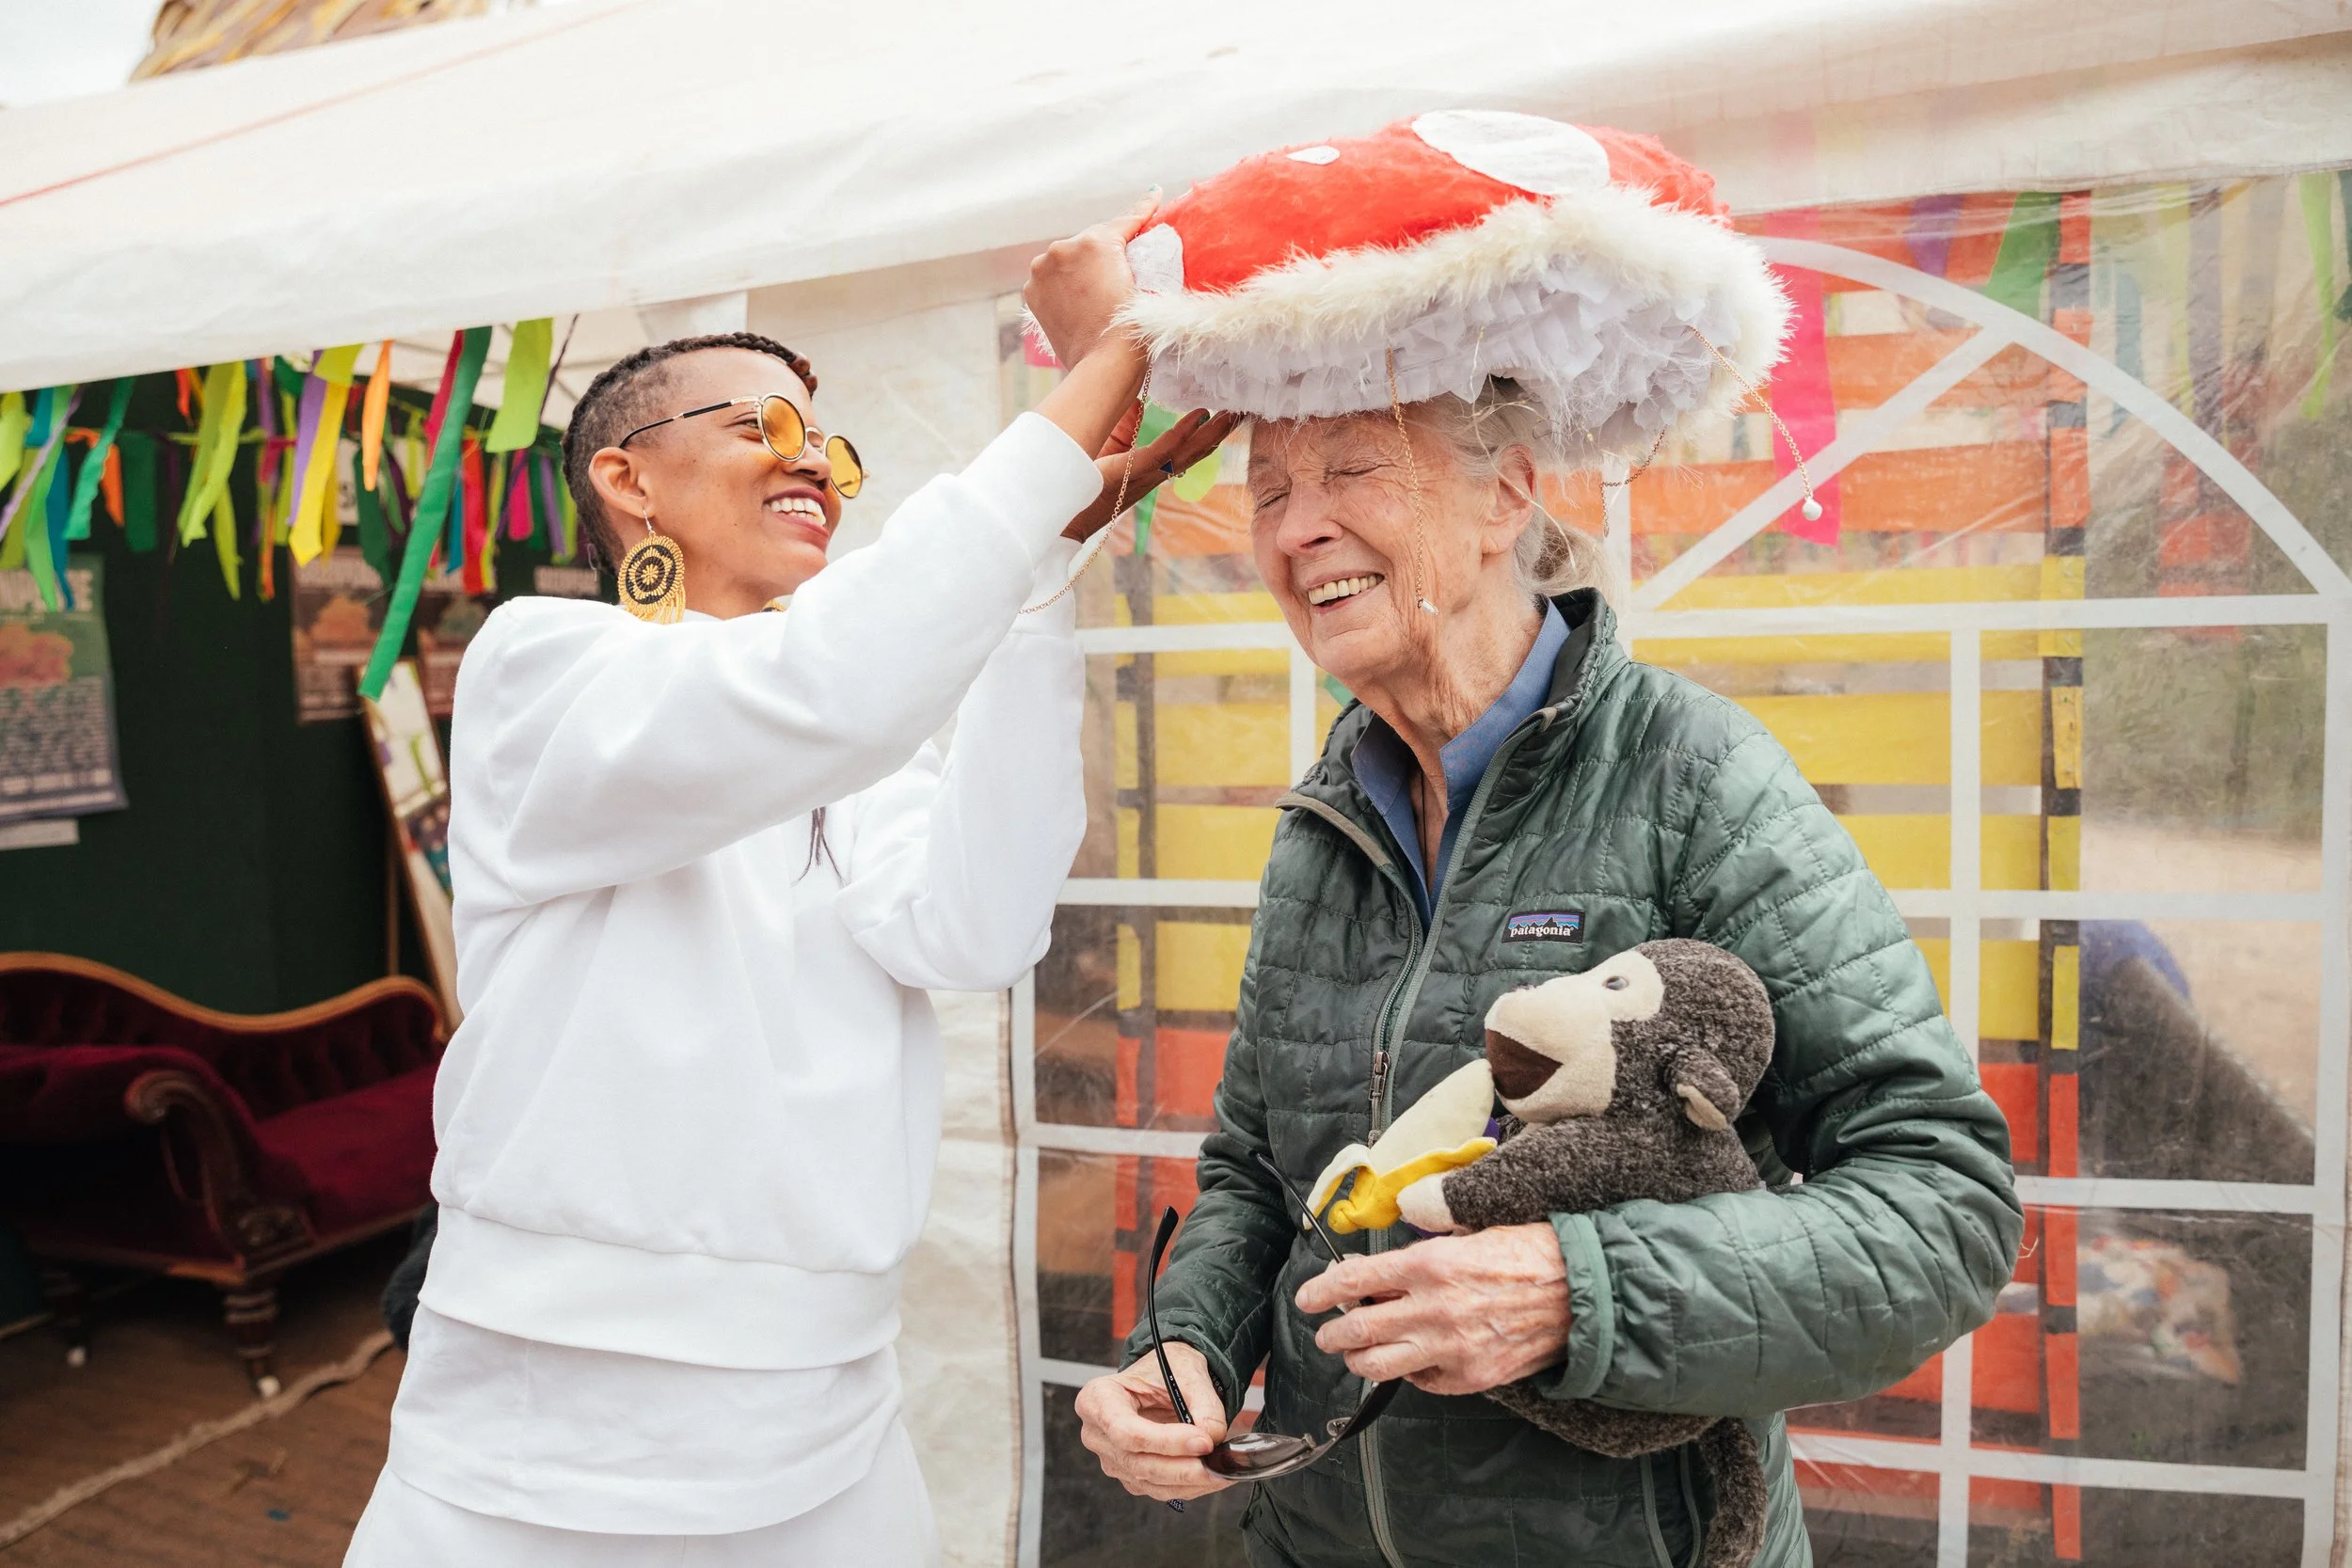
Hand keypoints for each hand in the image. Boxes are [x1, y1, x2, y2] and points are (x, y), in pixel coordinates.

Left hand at [1025, 195, 1158, 369]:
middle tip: (1120, 265)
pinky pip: (1052, 280)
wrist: (1105, 364)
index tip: (1154, 194)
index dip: (1142, 209)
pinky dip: (1063, 285)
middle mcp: (1062, 248)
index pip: (1123, 222)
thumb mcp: (1148, 280)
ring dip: (1080, 268)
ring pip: (1067, 260)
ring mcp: (1042, 270)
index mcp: (1094, 241)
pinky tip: (1078, 301)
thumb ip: (1144, 247)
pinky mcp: (1032, 292)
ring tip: (1095, 290)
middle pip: (1090, 242)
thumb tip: (1151, 215)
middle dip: (1104, 250)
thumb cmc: (1134, 325)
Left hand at [1064, 408, 1241, 540]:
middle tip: (1244, 412)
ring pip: (1187, 453)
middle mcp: (1152, 475)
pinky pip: (1162, 453)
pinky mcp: (1129, 473)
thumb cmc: (1079, 476)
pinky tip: (1198, 417)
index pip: (1186, 450)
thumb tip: (1138, 397)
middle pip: (1196, 452)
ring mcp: (1144, 476)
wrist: (1058, 509)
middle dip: (1221, 433)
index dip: (1208, 434)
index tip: (1228, 415)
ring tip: (1232, 414)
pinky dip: (1181, 435)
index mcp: (1148, 469)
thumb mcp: (1108, 441)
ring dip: (1213, 434)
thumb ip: (1126, 422)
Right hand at [1073, 1341, 1236, 1501]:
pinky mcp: (1129, 1476)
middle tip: (1218, 1464)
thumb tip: (1212, 1438)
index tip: (1202, 1441)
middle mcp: (1096, 1434)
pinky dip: (1188, 1487)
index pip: (1125, 1431)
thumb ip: (1203, 1404)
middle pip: (1137, 1463)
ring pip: (1149, 1482)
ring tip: (1223, 1471)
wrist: (1163, 1379)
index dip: (1165, 1441)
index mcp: (1097, 1399)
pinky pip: (1158, 1490)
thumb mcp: (1187, 1372)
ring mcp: (1111, 1459)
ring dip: (1189, 1482)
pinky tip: (1212, 1477)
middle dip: (1182, 1468)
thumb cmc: (1166, 1369)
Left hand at [1293, 1223, 1568, 1395]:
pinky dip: (1409, 1372)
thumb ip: (1424, 1243)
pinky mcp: (1470, 1378)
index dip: (1322, 1291)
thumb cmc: (1529, 1251)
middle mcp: (1432, 1310)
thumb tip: (1386, 1256)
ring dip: (1358, 1359)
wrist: (1583, 1292)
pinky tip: (1411, 1359)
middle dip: (1331, 1334)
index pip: (1354, 1281)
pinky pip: (1421, 1382)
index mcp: (1428, 1265)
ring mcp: (1451, 1350)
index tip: (1307, 1298)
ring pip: (1378, 1366)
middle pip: (1357, 1331)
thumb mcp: (1470, 1230)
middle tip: (1326, 1333)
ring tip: (1355, 1352)